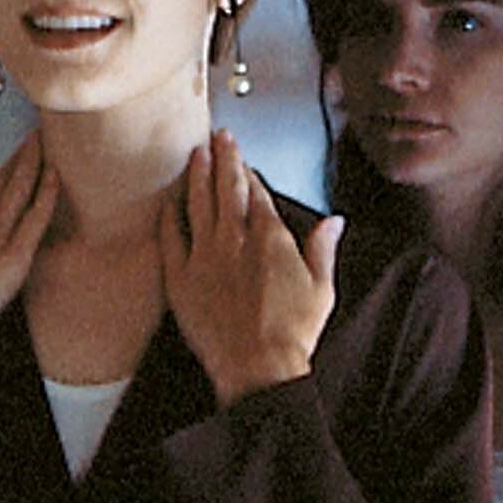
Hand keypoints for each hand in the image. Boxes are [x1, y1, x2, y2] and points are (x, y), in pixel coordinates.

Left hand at [158, 129, 343, 405]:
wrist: (259, 366)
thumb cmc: (292, 334)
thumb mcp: (322, 288)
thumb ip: (322, 249)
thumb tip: (334, 222)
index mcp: (270, 238)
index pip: (257, 194)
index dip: (249, 171)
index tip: (244, 158)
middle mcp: (235, 240)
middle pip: (227, 187)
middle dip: (224, 158)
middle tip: (220, 136)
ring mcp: (205, 256)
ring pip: (198, 203)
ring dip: (197, 175)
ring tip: (195, 154)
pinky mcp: (181, 278)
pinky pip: (171, 238)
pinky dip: (169, 216)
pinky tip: (168, 202)